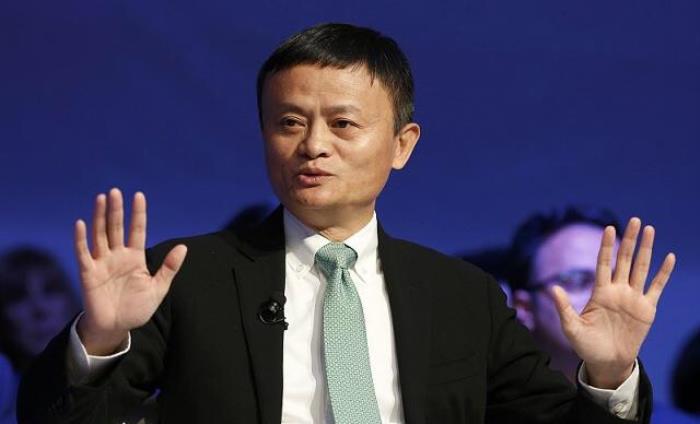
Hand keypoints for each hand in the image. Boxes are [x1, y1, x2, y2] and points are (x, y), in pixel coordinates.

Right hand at [74, 188, 186, 354]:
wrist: (116, 328)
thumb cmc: (137, 308)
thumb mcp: (158, 288)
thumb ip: (169, 268)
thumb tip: (183, 247)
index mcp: (135, 258)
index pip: (137, 230)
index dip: (138, 214)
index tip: (139, 195)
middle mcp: (117, 256)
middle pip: (116, 228)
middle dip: (116, 210)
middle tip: (116, 191)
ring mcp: (102, 263)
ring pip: (100, 235)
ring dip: (99, 217)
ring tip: (101, 198)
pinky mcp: (89, 273)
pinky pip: (83, 253)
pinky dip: (81, 239)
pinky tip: (81, 223)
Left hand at [550, 217, 675, 388]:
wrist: (607, 362)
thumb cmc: (586, 345)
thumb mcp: (571, 327)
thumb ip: (563, 307)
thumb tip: (552, 288)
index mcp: (599, 292)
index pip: (604, 263)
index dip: (607, 246)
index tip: (609, 228)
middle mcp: (617, 291)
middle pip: (625, 260)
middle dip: (630, 240)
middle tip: (635, 219)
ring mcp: (633, 298)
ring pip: (641, 268)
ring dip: (646, 249)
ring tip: (650, 229)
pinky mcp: (647, 309)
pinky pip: (656, 287)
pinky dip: (663, 273)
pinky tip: (668, 257)